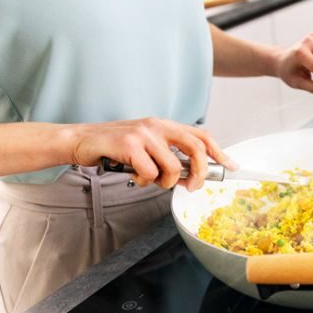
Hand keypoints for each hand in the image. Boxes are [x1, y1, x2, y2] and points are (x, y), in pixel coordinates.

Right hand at [67, 118, 236, 191]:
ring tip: (148, 179)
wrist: (80, 140)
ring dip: (163, 182)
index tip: (232, 166)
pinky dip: (142, 181)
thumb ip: (168, 156)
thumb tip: (192, 176)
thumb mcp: (146, 147)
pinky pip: (150, 173)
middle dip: (199, 173)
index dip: (219, 152)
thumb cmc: (114, 147)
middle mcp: (157, 126)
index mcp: (164, 125)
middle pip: (196, 149)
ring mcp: (144, 134)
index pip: (201, 136)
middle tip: (192, 187)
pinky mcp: (129, 145)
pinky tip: (132, 175)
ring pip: (172, 167)